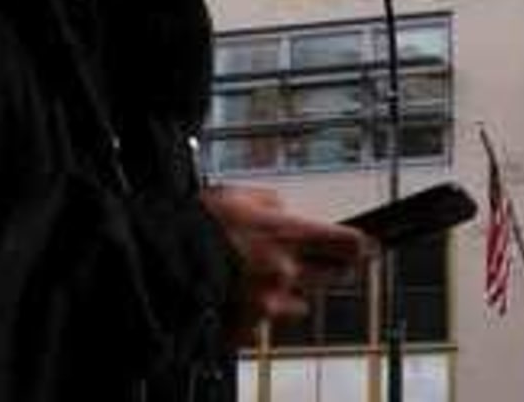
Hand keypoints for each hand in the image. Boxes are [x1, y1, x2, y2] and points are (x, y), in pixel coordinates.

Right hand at [201, 185, 370, 343]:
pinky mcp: (248, 328)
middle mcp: (285, 271)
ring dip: (287, 294)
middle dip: (329, 269)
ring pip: (297, 304)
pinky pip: (264, 324)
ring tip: (254, 279)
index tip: (368, 247)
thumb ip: (270, 202)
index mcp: (287, 235)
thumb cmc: (193, 227)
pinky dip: (255, 314)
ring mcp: (268, 304)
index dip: (360, 246)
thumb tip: (283, 207)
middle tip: (312, 261)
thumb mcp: (237, 195)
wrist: (155, 264)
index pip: (346, 244)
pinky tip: (234, 297)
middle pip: (332, 276)